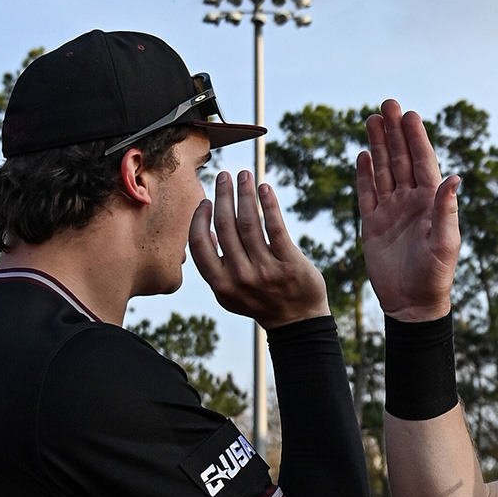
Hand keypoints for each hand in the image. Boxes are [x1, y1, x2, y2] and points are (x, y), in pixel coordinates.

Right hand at [191, 170, 329, 327]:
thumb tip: (207, 232)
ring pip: (249, 223)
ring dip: (244, 193)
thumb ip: (216, 268)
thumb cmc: (261, 300)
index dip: (200, 219)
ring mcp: (266, 271)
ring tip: (245, 175)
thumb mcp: (231, 293)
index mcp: (221, 284)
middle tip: (224, 176)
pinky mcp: (290, 263)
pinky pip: (276, 227)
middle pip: (226, 227)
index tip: (206, 201)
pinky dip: (268, 204)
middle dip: (223, 196)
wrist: (297, 321)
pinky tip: (264, 188)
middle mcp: (241, 277)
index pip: (200, 245)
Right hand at [358, 99, 460, 321]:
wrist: (412, 304)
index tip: (409, 115)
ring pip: (383, 171)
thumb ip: (446, 209)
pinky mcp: (373, 224)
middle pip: (401, 159)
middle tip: (387, 104)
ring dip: (379, 146)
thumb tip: (455, 177)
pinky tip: (363, 155)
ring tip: (372, 120)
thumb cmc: (435, 276)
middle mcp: (411, 202)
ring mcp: (391, 211)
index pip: (423, 162)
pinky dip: (364, 174)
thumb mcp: (445, 243)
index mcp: (431, 203)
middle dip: (395, 132)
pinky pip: (367, 193)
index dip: (416, 138)